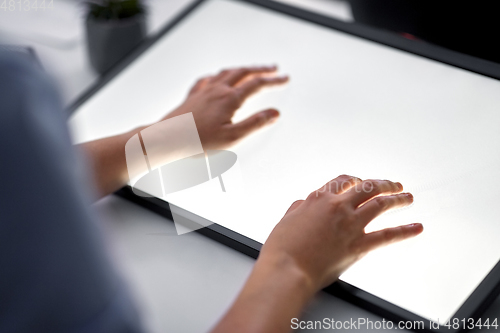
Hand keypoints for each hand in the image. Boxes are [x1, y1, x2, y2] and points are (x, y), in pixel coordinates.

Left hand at [163, 65, 288, 148]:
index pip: (257, 84)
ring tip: (251, 69)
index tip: (285, 78)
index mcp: (229, 98)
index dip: (274, 80)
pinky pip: (208, 79)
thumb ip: (255, 123)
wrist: (167, 139)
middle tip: (274, 68)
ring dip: (242, 69)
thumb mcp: (233, 137)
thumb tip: (274, 113)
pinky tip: (217, 77)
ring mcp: (204, 91)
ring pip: (227, 72)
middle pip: (243, 72)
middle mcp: (217, 90)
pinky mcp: (193, 96)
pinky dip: (218, 75)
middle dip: (261, 69)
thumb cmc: (197, 141)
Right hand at [210, 175, 422, 332]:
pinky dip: (404, 231)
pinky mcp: (359, 245)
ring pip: (381, 205)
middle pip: (368, 187)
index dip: (355, 179)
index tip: (361, 181)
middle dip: (383, 184)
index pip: (343, 180)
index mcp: (319, 198)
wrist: (287, 269)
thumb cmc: (282, 248)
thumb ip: (299, 208)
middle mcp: (338, 207)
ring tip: (407, 197)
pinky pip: (387, 236)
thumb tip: (304, 204)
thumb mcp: (286, 219)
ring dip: (398, 199)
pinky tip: (416, 227)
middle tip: (393, 184)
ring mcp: (351, 225)